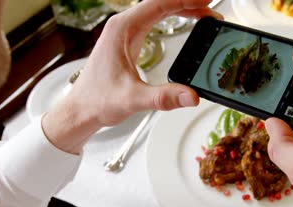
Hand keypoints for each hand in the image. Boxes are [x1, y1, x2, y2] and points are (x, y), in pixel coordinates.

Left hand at [42, 0, 222, 153]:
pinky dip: (171, 17)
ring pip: (157, 10)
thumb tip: (191, 96)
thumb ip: (163, 97)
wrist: (81, 110)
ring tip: (204, 15)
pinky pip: (153, 20)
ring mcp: (124, 33)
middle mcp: (122, 26)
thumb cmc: (97, 100)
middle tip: (211, 10)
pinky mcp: (127, 42)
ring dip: (181, 9)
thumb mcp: (133, 99)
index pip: (158, 4)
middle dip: (187, 3)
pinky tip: (184, 22)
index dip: (184, 0)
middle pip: (160, 3)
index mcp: (122, 29)